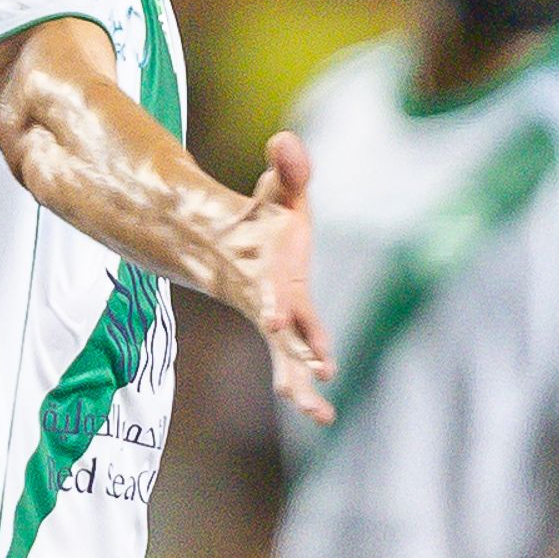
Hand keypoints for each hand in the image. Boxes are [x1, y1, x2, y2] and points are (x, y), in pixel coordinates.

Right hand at [230, 129, 333, 424]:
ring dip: (300, 386)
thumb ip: (289, 168)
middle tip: (315, 378)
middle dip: (295, 355)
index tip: (274, 320)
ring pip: (285, 360)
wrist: (235, 247)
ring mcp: (276, 323)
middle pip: (282, 335)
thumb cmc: (265, 218)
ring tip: (320, 414)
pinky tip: (323, 416)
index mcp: (272, 270)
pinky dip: (303, 388)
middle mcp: (272, 302)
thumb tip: (285, 141)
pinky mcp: (284, 335)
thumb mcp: (280, 190)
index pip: (273, 289)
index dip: (275, 303)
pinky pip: (290, 367)